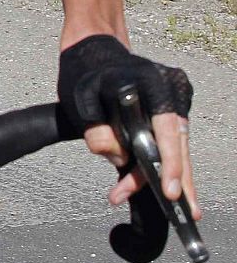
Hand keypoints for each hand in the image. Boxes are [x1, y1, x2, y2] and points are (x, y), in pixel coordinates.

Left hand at [58, 34, 198, 216]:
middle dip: (177, 180)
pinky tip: (154, 184)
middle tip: (184, 214)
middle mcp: (171, 88)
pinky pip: (169, 140)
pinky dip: (160, 161)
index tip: (171, 190)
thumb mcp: (78, 101)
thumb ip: (96, 132)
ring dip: (165, 175)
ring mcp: (174, 98)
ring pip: (175, 146)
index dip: (170, 163)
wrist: (92, 49)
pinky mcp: (171, 108)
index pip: (167, 130)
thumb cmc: (83, 72)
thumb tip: (119, 160)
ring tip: (173, 208)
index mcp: (150, 82)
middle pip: (178, 143)